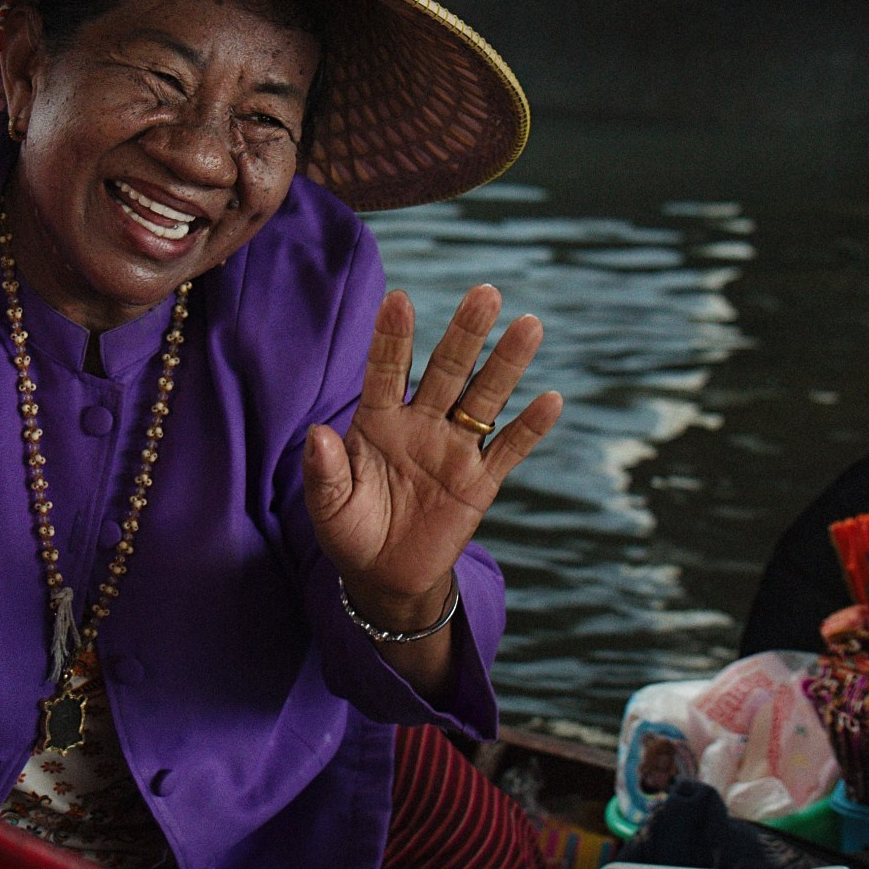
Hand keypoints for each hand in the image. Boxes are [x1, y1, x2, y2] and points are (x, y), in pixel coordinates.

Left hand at [303, 285, 561, 630]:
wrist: (384, 575)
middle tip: (486, 293)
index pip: (386, 371)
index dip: (392, 337)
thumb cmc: (350, 531)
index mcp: (378, 421)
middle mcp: (420, 424)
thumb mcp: (328, 507)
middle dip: (466, 333)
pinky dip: (529, 428)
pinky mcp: (478, 482)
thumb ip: (324, 472)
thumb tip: (318, 434)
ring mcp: (453, 450)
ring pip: (484, 398)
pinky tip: (551, 400)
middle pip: (447, 371)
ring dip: (506, 364)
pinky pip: (508, 450)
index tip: (399, 299)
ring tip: (528, 325)